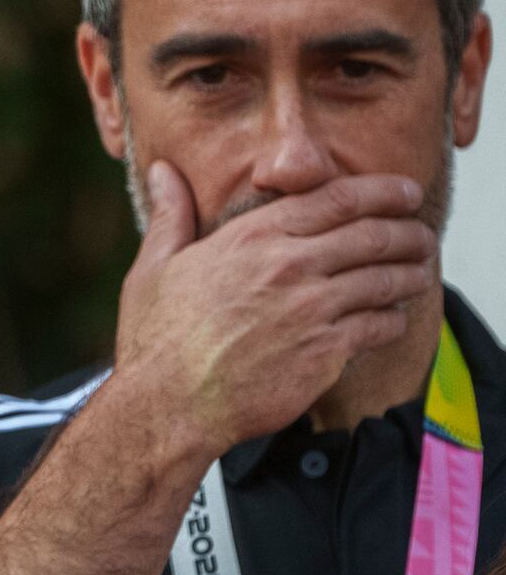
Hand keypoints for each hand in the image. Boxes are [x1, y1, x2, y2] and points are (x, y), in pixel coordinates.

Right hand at [114, 161, 436, 452]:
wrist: (168, 404)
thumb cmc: (156, 339)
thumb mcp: (153, 267)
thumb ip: (170, 215)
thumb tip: (162, 171)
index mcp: (253, 238)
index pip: (336, 198)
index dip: (381, 191)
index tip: (403, 192)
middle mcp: (289, 266)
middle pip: (373, 235)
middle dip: (407, 231)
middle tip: (420, 235)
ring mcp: (312, 310)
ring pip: (385, 279)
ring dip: (410, 273)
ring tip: (418, 272)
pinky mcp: (325, 353)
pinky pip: (379, 327)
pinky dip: (393, 320)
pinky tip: (391, 319)